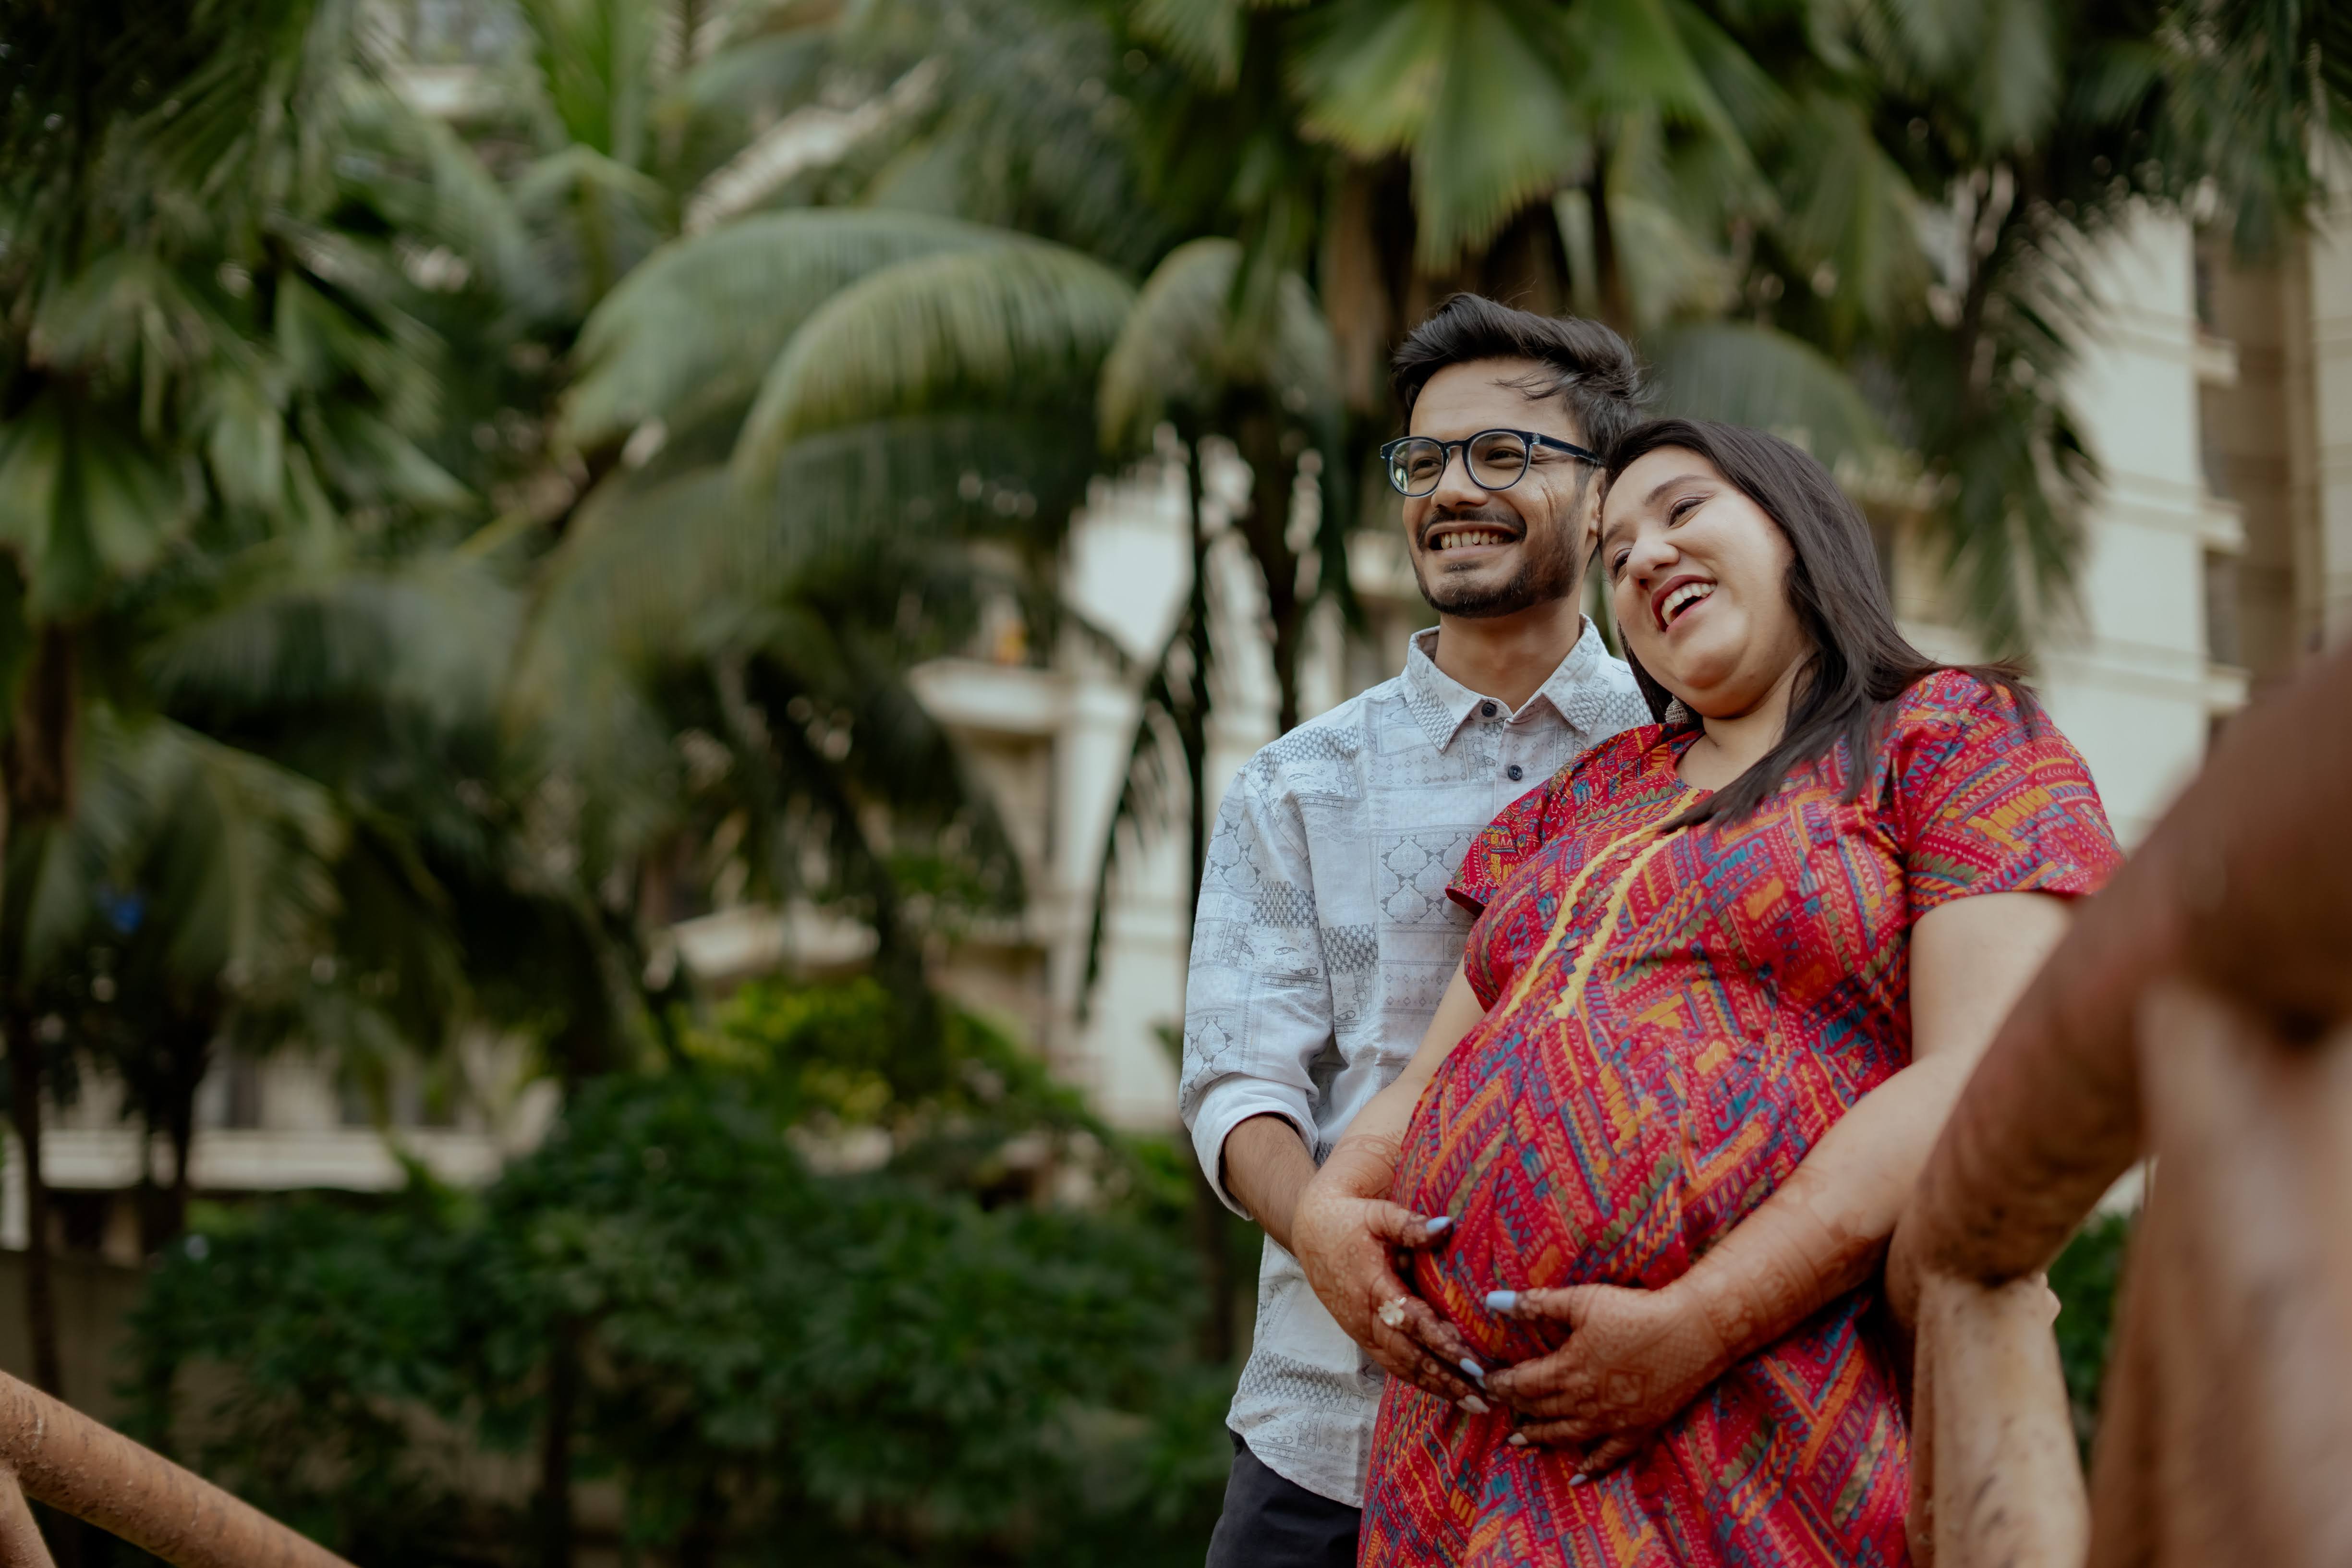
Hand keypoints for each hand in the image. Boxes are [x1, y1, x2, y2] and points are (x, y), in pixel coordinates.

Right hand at [1291, 1178, 1483, 1409]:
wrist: (1311, 1230)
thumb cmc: (1350, 1219)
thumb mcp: (1379, 1214)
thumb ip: (1411, 1224)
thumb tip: (1448, 1225)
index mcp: (1372, 1287)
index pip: (1412, 1323)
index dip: (1442, 1344)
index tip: (1473, 1363)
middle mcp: (1365, 1317)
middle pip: (1409, 1356)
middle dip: (1447, 1379)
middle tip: (1483, 1398)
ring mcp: (1361, 1331)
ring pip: (1401, 1367)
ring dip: (1437, 1387)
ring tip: (1474, 1404)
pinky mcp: (1361, 1336)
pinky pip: (1392, 1364)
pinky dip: (1419, 1380)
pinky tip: (1445, 1391)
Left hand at [1483, 1283, 1732, 1472]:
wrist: (1693, 1332)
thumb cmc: (1636, 1311)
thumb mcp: (1582, 1301)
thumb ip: (1536, 1304)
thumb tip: (1492, 1301)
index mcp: (1568, 1369)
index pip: (1522, 1383)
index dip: (1499, 1384)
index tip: (1482, 1382)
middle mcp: (1585, 1401)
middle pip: (1539, 1409)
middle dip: (1514, 1409)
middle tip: (1495, 1409)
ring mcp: (1611, 1420)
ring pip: (1566, 1435)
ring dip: (1539, 1439)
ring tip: (1518, 1442)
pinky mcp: (1637, 1429)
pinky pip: (1609, 1456)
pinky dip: (1590, 1468)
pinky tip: (1576, 1477)